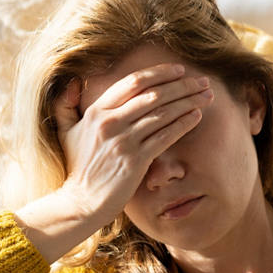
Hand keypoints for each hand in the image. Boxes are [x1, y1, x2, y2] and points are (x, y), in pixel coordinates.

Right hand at [52, 62, 212, 225]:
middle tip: (203, 81)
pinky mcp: (136, 161)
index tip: (180, 70)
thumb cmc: (77, 166)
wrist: (81, 201)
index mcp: (96, 111)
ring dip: (188, 102)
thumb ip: (66, 104)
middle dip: (182, 86)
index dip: (160, 73)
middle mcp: (110, 123)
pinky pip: (165, 137)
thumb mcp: (66, 131)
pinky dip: (182, 124)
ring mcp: (123, 142)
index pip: (132, 82)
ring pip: (163, 114)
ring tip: (206, 96)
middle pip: (154, 95)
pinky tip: (196, 116)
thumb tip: (73, 80)